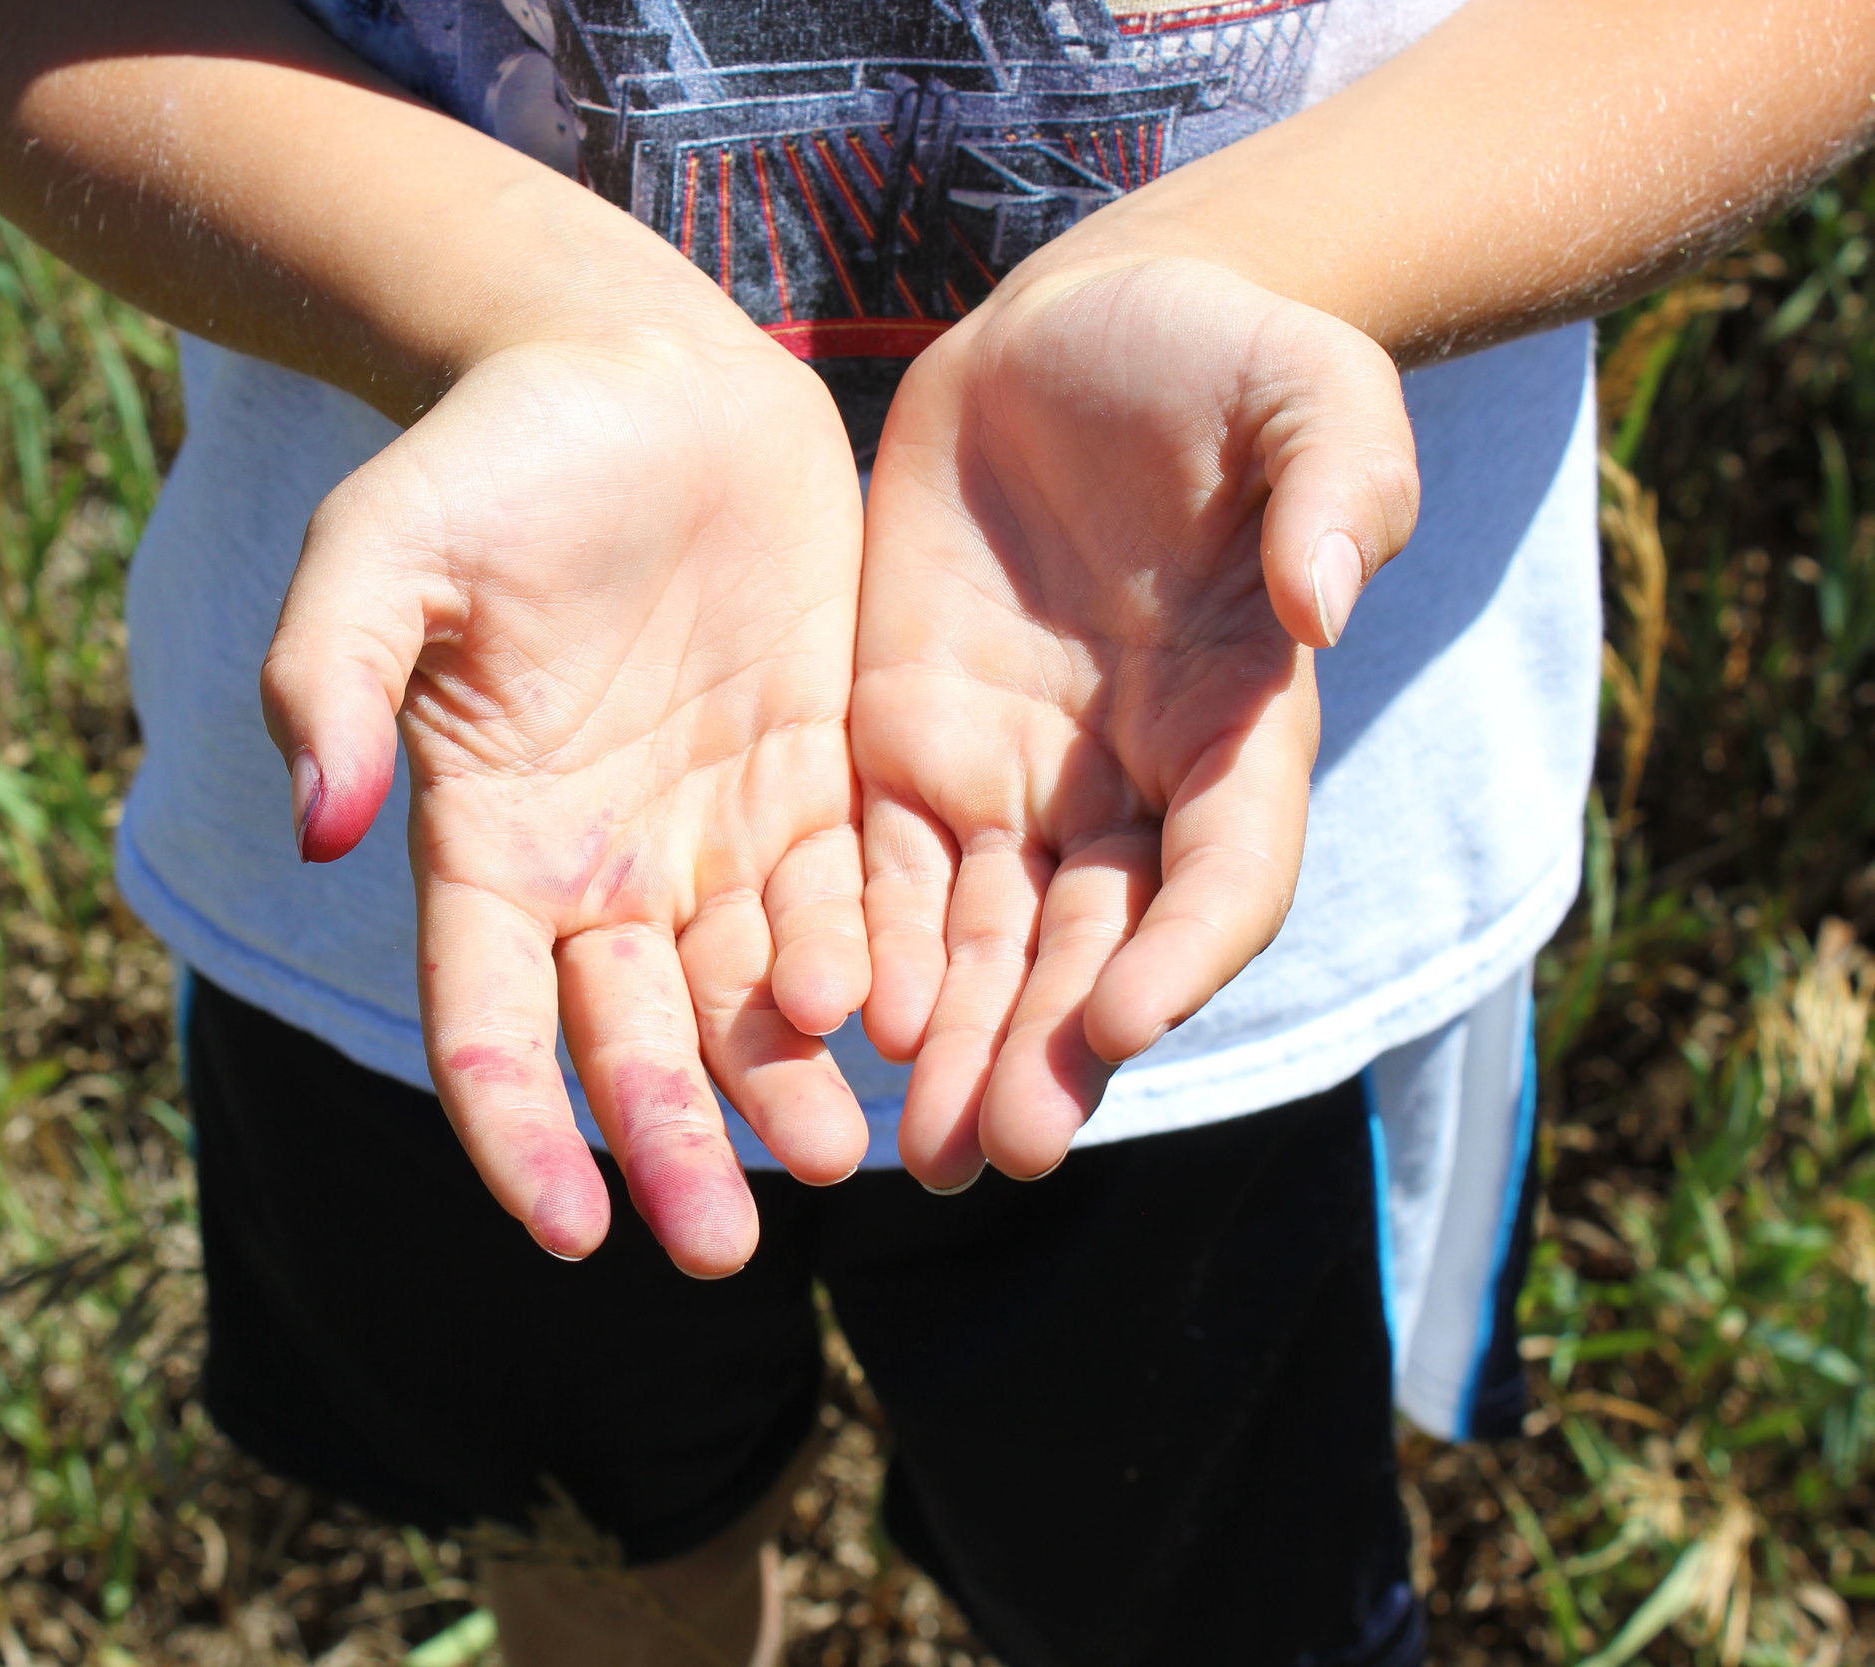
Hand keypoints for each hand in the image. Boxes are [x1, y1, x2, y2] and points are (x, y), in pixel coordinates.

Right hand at [261, 320, 871, 1275]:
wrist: (633, 366)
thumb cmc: (492, 452)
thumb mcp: (383, 544)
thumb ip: (333, 675)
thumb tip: (319, 827)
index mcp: (488, 839)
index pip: (488, 1022)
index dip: (518, 1131)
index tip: (569, 1230)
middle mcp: (602, 864)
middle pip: (630, 1039)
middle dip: (674, 1143)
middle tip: (727, 1247)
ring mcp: (714, 829)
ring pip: (749, 996)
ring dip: (787, 1082)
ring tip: (847, 1153)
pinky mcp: (816, 777)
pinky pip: (847, 898)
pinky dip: (868, 968)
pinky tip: (907, 1024)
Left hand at [851, 256, 1419, 1189]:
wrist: (1072, 334)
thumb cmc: (1217, 358)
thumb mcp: (1305, 390)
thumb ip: (1339, 484)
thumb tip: (1322, 605)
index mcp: (1239, 722)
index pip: (1228, 873)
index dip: (1188, 955)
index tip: (1125, 1021)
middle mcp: (1129, 783)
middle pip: (1096, 948)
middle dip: (1052, 1049)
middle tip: (1003, 1145)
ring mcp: (1012, 777)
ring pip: (984, 943)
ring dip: (959, 1045)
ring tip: (925, 1147)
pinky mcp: (903, 745)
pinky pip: (878, 874)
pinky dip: (864, 954)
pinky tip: (834, 1028)